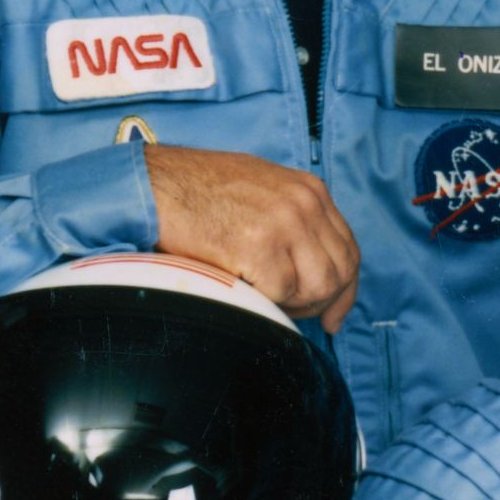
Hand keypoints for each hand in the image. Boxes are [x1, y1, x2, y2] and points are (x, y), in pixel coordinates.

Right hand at [144, 145, 362, 327]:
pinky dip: (266, 301)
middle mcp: (305, 204)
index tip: (334, 316)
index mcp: (310, 191)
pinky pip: (281, 293)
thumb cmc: (195, 192)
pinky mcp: (258, 246)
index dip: (345, 290)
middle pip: (339, 273)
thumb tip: (310, 266)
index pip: (348, 250)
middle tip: (290, 312)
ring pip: (318, 287)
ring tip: (263, 298)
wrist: (152, 184)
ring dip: (293, 305)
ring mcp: (284, 224)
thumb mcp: (260, 192)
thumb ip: (292, 221)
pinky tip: (243, 290)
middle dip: (318, 303)